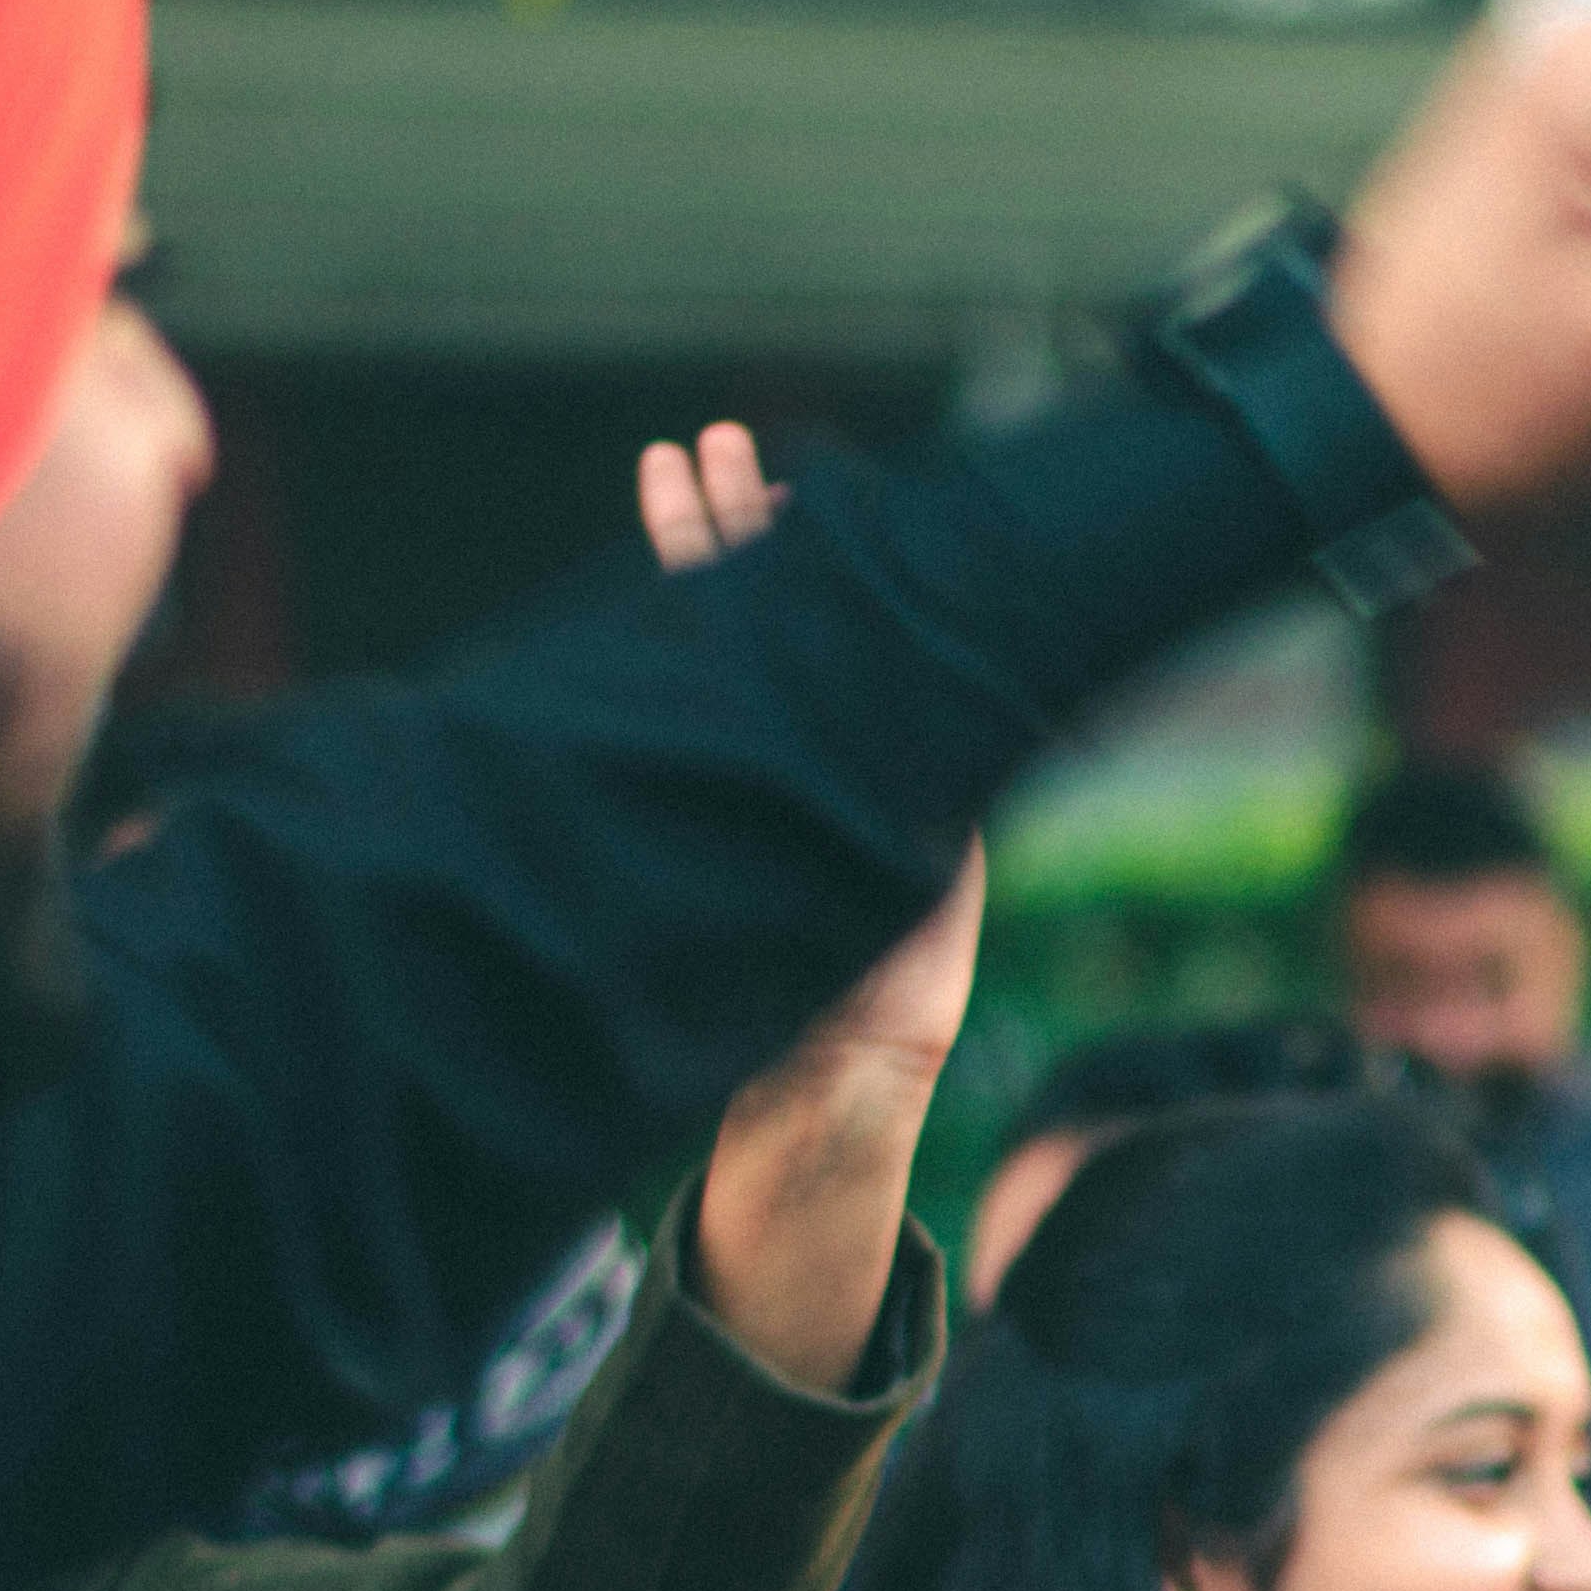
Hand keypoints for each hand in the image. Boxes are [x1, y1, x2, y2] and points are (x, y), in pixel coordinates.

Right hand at [636, 417, 986, 1385]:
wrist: (802, 1145)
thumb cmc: (851, 1075)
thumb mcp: (896, 976)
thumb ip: (914, 889)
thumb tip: (942, 809)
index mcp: (879, 811)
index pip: (849, 663)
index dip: (811, 582)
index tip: (780, 500)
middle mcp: (830, 794)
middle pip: (791, 636)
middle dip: (747, 540)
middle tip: (713, 445)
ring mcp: (770, 806)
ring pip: (737, 661)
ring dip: (705, 567)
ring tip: (676, 463)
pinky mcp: (720, 832)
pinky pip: (701, 720)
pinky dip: (675, 646)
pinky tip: (648, 581)